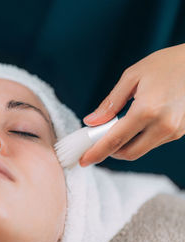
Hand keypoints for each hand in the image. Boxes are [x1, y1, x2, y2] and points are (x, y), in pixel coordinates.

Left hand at [79, 43, 184, 166]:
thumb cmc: (166, 64)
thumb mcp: (132, 77)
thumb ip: (110, 103)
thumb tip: (90, 122)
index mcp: (147, 110)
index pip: (115, 140)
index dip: (96, 153)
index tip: (83, 160)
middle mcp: (163, 126)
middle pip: (128, 153)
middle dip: (109, 151)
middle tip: (96, 142)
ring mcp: (175, 131)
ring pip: (141, 150)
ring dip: (124, 145)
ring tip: (114, 127)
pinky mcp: (180, 132)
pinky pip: (153, 142)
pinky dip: (138, 139)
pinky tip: (134, 124)